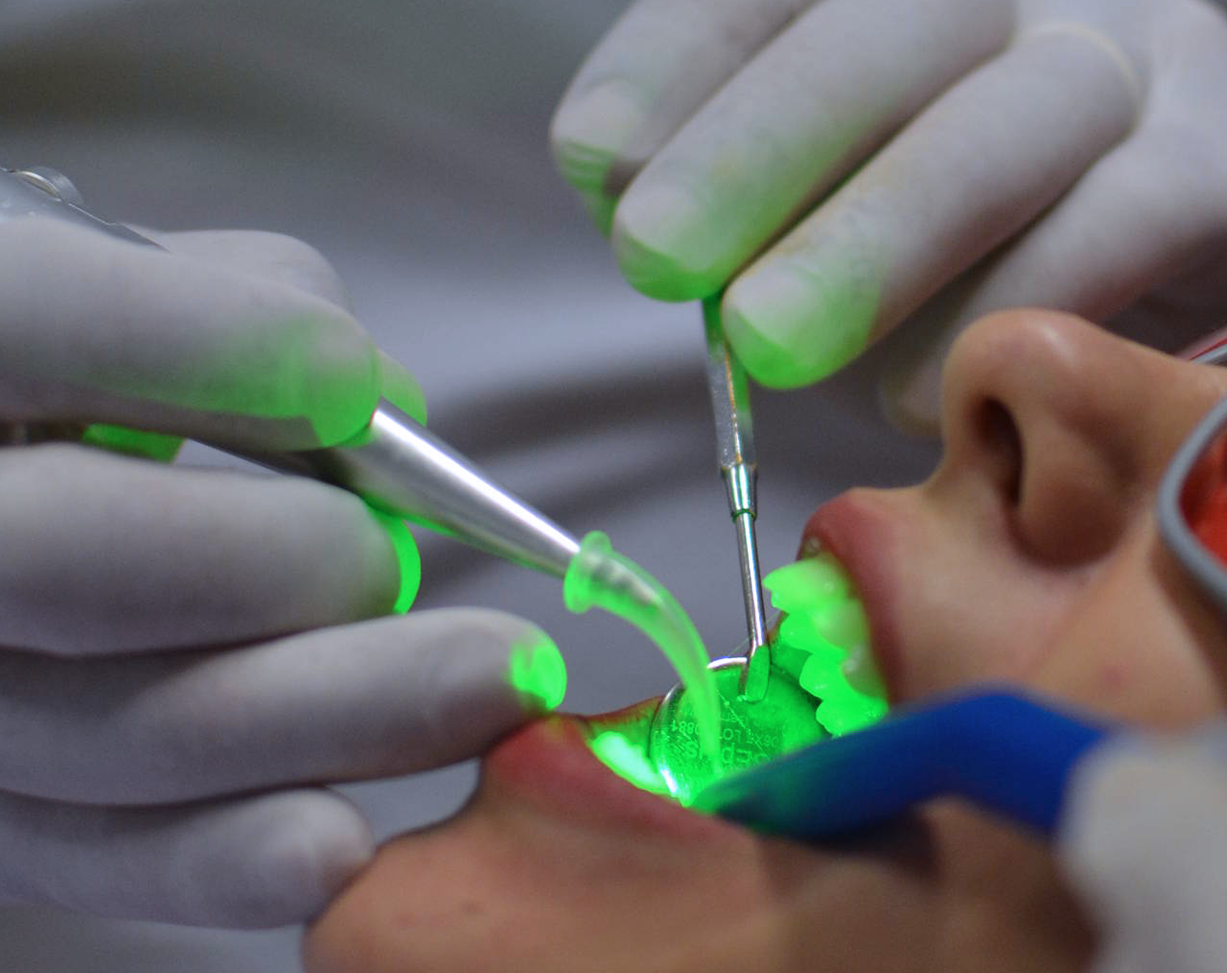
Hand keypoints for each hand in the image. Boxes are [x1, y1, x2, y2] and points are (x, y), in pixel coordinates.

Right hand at [0, 219, 560, 927]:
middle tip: (391, 559)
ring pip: (116, 729)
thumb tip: (384, 405)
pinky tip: (345, 834)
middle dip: (275, 562)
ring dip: (330, 710)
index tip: (352, 383)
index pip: (36, 314)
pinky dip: (229, 856)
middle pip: (67, 561)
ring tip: (493, 678)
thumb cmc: (73, 369)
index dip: (205, 346)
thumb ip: (235, 305)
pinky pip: (92, 855)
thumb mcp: (116, 284)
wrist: (7, 488)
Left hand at [551, 0, 1226, 429]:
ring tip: (770, 341)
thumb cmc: (984, 245)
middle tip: (660, 258)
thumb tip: (622, 194)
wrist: (1201, 283)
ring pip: (1017, 117)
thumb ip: (745, 195)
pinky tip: (922, 390)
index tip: (596, 160)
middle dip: (764, 141)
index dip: (683, 58)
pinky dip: (1016, 304)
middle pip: (902, 20)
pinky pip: (1131, 220)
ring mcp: (1155, 56)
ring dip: (881, 233)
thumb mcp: (844, 198)